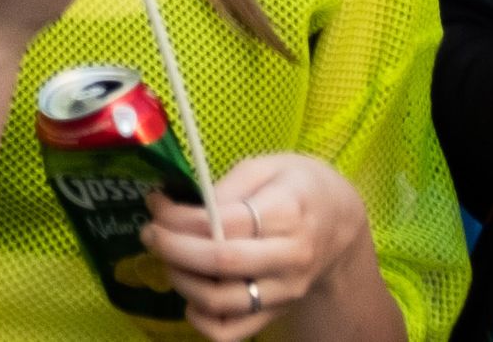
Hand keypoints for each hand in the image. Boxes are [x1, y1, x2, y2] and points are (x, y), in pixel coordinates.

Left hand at [141, 150, 372, 341]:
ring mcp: (284, 292)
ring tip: (167, 258)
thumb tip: (181, 208)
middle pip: (220, 264)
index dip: (178, 216)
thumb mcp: (268, 167)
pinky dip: (202, 321)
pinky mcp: (277, 312)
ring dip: (181, 281)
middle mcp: (289, 258)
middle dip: (171, 248)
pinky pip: (233, 332)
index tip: (155, 203)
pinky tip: (190, 296)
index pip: (222, 224)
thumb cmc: (299, 187)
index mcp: (287, 214)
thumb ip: (226, 187)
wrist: (342, 225)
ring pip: (222, 302)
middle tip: (150, 232)